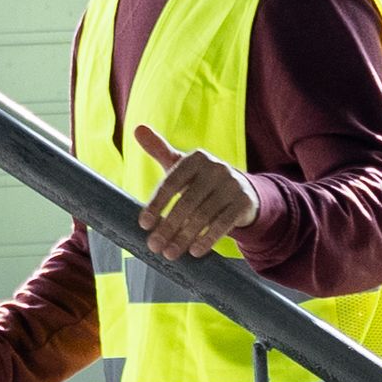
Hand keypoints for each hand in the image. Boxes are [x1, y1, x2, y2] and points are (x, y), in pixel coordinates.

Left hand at [137, 143, 264, 262]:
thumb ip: (159, 149)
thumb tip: (137, 128)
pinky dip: (207, 239)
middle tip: (154, 246)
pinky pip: (223, 224)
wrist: (241, 191)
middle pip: (186, 203)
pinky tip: (195, 251)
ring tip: (170, 253)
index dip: (156, 205)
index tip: (144, 225)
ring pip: (203, 215)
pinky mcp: (244, 202)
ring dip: (185, 237)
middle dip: (168, 227)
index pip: (171, 183)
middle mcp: (216, 168)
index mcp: (196, 158)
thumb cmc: (201, 180)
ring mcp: (232, 185)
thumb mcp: (182, 165)